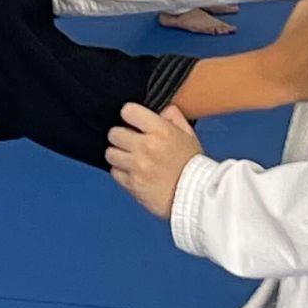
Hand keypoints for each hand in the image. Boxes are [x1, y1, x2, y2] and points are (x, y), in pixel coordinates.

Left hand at [106, 102, 203, 216]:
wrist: (197, 198)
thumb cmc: (194, 168)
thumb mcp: (189, 137)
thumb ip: (175, 118)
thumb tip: (164, 109)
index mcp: (161, 131)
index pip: (128, 111)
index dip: (130, 115)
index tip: (133, 121)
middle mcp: (146, 147)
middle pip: (114, 133)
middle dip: (121, 136)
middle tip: (130, 142)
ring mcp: (137, 166)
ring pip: (110, 153)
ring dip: (118, 155)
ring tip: (131, 158)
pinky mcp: (132, 184)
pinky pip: (114, 172)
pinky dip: (121, 172)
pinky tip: (133, 172)